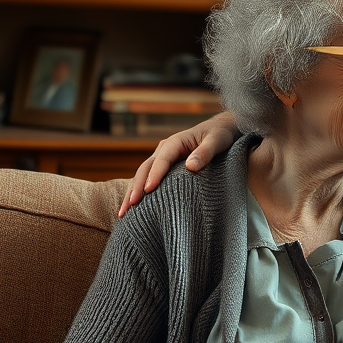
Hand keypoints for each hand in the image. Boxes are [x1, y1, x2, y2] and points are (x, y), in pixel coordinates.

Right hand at [118, 112, 238, 216]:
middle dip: (135, 188)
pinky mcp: (165, 167)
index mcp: (175, 142)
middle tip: (128, 207)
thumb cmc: (219, 135)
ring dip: (132, 193)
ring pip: (142, 175)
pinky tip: (133, 207)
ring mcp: (162, 158)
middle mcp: (164, 149)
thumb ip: (205, 153)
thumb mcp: (217, 141)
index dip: (154, 175)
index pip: (161, 160)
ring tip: (123, 212)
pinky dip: (140, 192)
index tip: (148, 190)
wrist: (219, 130)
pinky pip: (149, 179)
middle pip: (145, 169)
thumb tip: (190, 166)